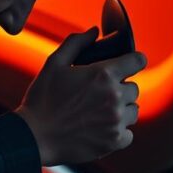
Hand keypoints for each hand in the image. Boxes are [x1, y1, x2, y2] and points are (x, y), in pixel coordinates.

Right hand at [14, 27, 146, 164]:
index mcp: (104, 74)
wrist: (34, 136)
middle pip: (134, 88)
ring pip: (133, 111)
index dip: (134, 61)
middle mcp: (114, 97)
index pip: (138, 60)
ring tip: (99, 113)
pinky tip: (101, 129)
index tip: (128, 65)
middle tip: (100, 94)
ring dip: (121, 110)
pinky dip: (118, 132)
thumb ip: (76, 43)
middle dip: (120, 89)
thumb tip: (95, 31)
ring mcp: (116, 121)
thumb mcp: (54, 63)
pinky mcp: (113, 141)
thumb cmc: (42, 98)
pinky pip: (128, 134)